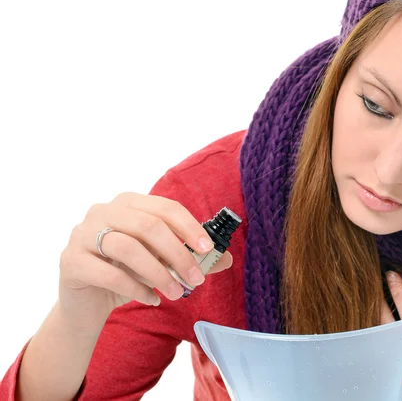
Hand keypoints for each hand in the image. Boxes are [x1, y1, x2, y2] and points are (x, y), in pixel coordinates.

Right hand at [58, 192, 233, 332]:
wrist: (86, 303)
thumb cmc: (127, 273)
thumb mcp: (160, 262)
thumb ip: (190, 257)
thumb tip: (226, 259)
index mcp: (128, 202)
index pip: (165, 207)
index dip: (189, 226)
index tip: (208, 249)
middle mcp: (103, 211)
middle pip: (148, 226)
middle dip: (178, 253)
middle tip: (196, 278)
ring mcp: (82, 234)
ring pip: (128, 248)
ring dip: (159, 273)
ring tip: (177, 292)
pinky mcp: (70, 260)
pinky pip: (109, 273)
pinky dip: (136, 288)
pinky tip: (151, 298)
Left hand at [381, 271, 401, 400]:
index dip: (399, 293)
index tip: (391, 275)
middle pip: (388, 331)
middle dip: (378, 306)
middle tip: (373, 286)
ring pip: (382, 349)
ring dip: (376, 328)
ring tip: (373, 310)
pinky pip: (384, 367)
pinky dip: (379, 349)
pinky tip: (380, 340)